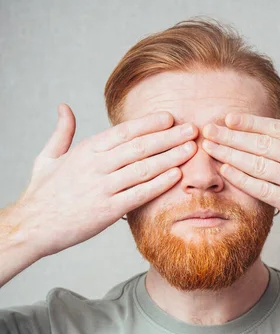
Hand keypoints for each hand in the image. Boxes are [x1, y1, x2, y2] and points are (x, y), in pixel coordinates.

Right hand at [15, 103, 196, 257]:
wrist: (32, 225)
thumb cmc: (42, 192)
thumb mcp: (47, 156)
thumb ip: (62, 132)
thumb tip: (64, 108)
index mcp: (86, 150)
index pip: (123, 131)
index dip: (149, 123)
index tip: (170, 117)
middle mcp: (96, 165)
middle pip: (140, 146)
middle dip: (169, 137)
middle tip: (193, 129)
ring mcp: (103, 188)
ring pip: (143, 168)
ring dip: (171, 157)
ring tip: (192, 149)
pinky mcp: (107, 210)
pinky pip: (139, 194)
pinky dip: (159, 184)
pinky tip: (177, 176)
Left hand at [202, 109, 279, 250]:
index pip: (276, 128)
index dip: (250, 123)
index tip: (229, 118)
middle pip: (262, 144)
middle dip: (232, 136)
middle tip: (209, 130)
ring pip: (258, 164)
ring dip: (230, 155)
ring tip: (211, 148)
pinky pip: (262, 189)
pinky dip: (242, 180)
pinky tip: (225, 172)